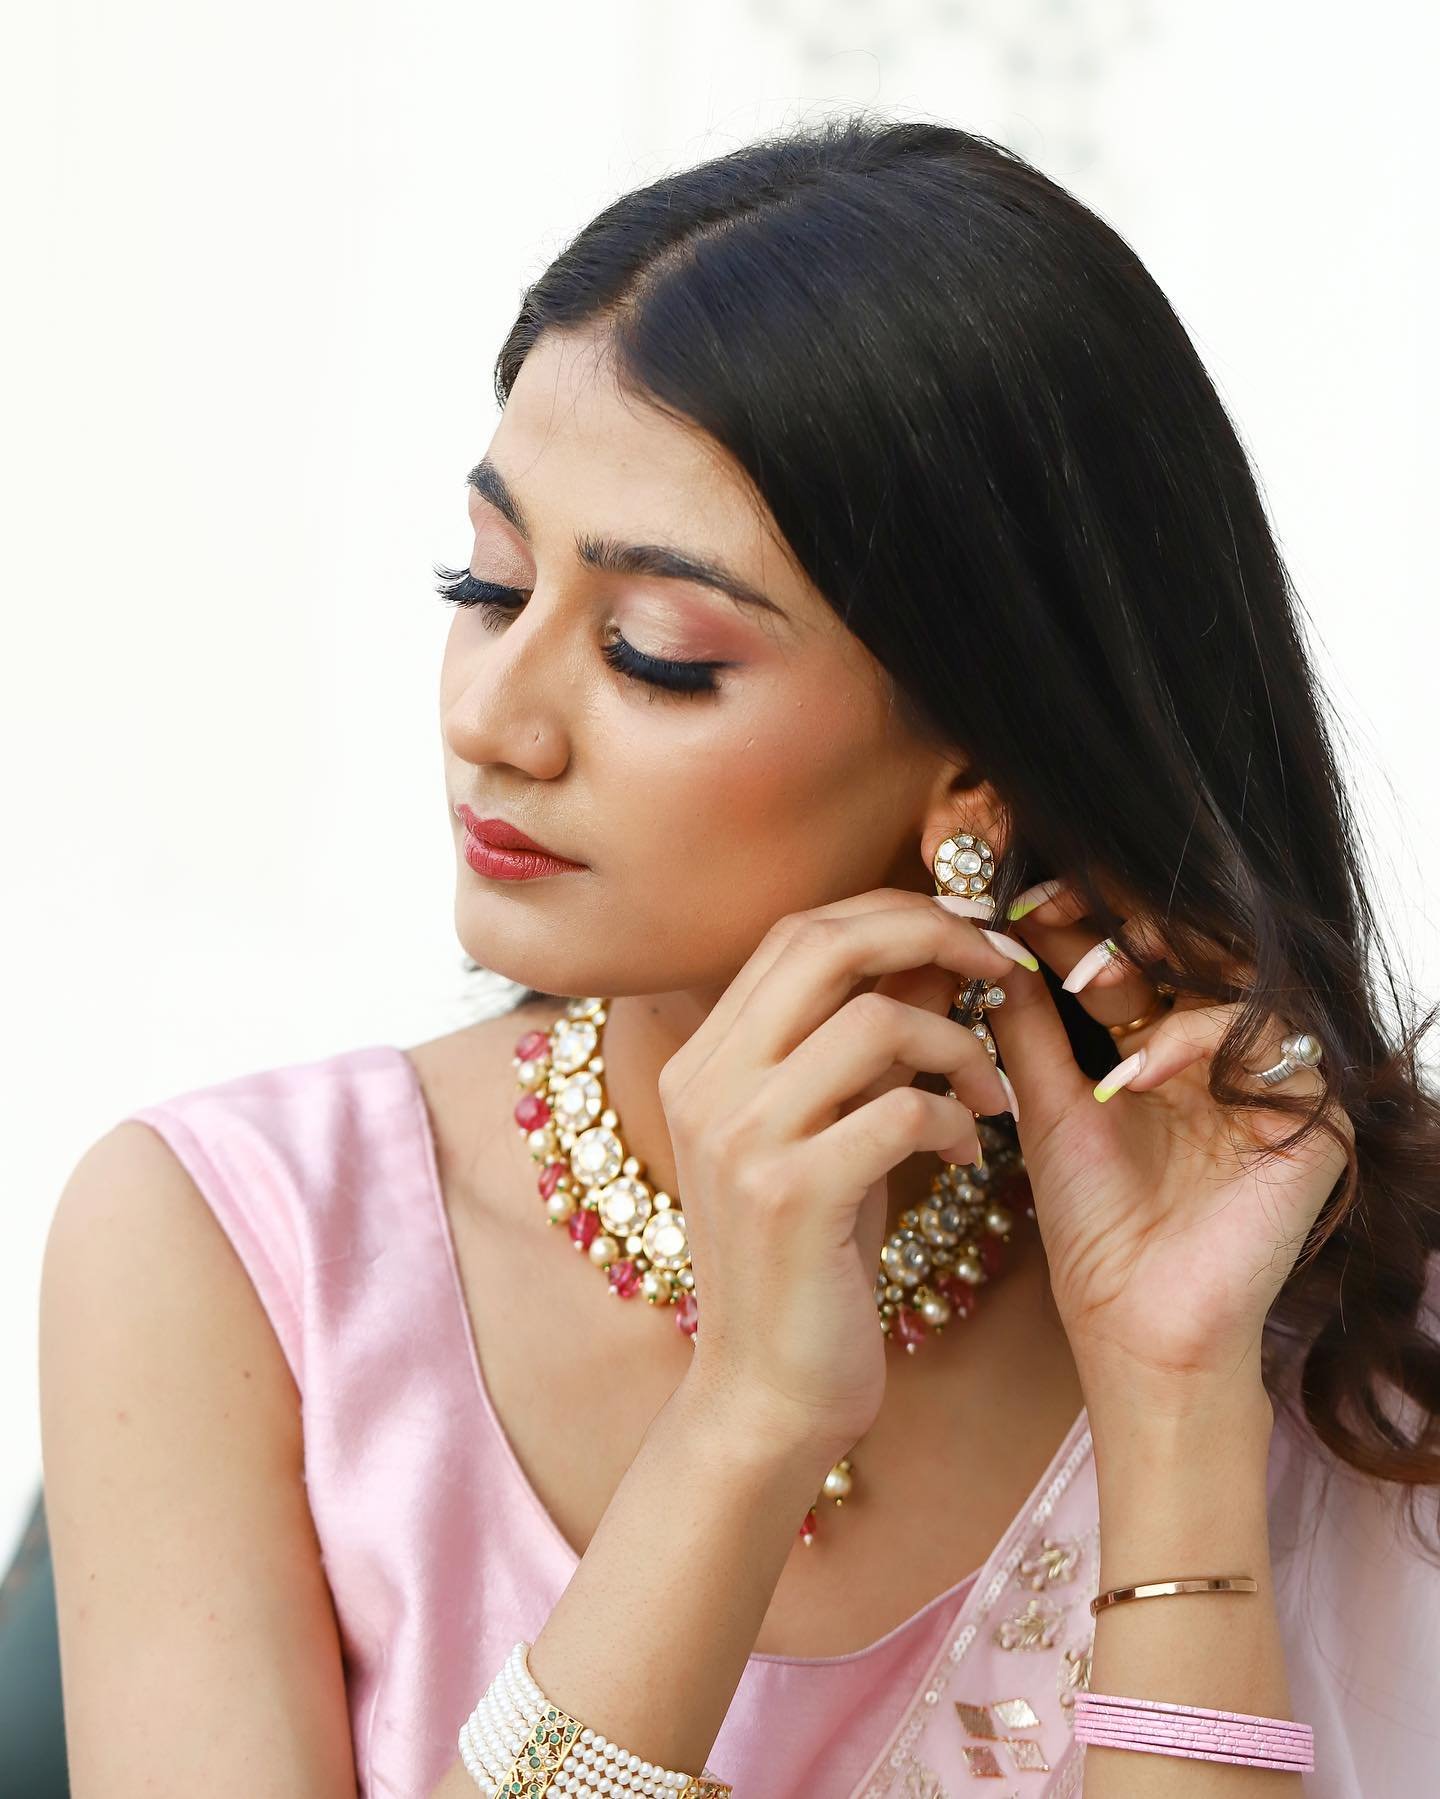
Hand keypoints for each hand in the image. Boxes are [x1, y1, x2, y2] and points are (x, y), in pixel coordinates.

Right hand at [658, 888, 1030, 1464]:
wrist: (768, 1393)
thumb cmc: (810, 1259)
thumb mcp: (828, 1132)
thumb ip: (864, 1044)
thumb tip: (940, 950)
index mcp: (704, 1059)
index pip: (797, 932)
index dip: (891, 913)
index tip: (966, 936)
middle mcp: (706, 1084)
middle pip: (824, 945)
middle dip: (931, 934)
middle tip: (999, 967)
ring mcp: (740, 1137)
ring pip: (875, 1020)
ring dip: (960, 1044)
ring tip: (989, 1091)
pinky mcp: (790, 1194)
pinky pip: (902, 1108)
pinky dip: (957, 1118)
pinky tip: (970, 1152)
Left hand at [994, 881, 1353, 1413]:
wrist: (1134, 1320)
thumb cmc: (1093, 1224)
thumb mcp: (1045, 1104)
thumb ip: (1028, 1022)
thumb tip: (992, 941)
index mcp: (1162, 1045)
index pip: (1132, 956)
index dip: (1081, 920)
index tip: (1019, 898)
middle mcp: (1222, 1055)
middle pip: (1191, 949)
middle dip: (1123, 919)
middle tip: (1059, 904)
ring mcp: (1270, 1082)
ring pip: (1238, 977)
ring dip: (1161, 966)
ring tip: (1093, 979)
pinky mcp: (1313, 1118)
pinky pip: (1270, 1046)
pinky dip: (1196, 1045)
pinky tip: (1132, 1073)